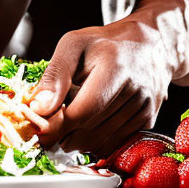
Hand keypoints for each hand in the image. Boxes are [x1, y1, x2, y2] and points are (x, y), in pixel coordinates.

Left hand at [28, 19, 172, 155]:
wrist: (147, 45)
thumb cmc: (105, 43)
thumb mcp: (73, 45)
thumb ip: (55, 75)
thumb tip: (39, 107)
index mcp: (114, 68)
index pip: (83, 111)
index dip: (58, 125)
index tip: (40, 131)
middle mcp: (135, 90)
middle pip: (91, 130)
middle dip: (64, 135)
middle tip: (49, 129)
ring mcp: (145, 107)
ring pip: (103, 142)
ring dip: (79, 141)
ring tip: (67, 125)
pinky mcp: (149, 120)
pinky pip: (115, 144)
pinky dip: (96, 142)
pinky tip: (87, 127)